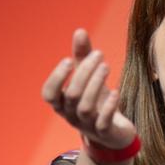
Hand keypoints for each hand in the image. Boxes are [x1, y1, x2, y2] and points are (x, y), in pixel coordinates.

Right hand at [42, 29, 136, 150]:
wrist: (115, 133)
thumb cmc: (98, 101)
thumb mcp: (90, 79)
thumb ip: (83, 56)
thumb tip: (80, 31)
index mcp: (62, 104)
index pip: (48, 94)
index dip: (57, 78)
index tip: (70, 60)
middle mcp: (71, 115)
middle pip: (71, 94)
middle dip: (84, 73)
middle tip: (99, 54)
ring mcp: (87, 125)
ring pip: (85, 106)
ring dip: (96, 84)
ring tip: (106, 66)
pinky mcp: (105, 132)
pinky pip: (103, 121)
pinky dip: (109, 106)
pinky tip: (116, 91)